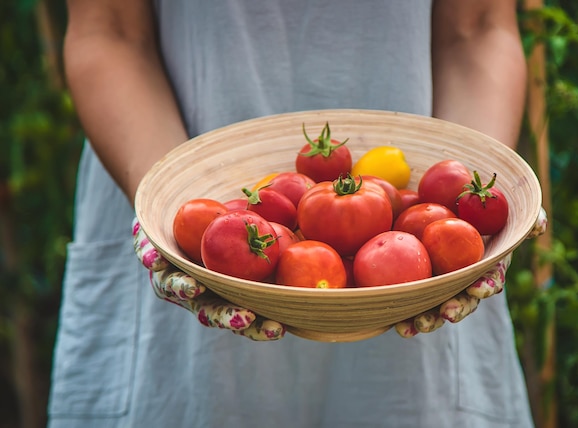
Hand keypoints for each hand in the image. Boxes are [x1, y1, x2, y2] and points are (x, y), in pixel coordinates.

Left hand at [132, 218, 285, 340]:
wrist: (183, 217)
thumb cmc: (231, 229)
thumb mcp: (260, 234)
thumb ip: (286, 239)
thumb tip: (344, 236)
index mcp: (235, 295)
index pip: (251, 316)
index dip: (261, 327)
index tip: (278, 328)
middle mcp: (208, 296)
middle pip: (217, 313)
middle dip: (230, 318)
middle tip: (245, 318)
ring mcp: (182, 283)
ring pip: (183, 294)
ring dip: (189, 292)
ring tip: (195, 290)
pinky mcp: (158, 264)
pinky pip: (158, 264)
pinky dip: (157, 260)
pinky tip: (155, 259)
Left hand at [395, 207, 547, 337]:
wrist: (441, 209)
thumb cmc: (475, 210)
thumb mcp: (499, 208)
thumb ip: (524, 215)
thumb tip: (539, 226)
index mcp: (484, 267)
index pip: (490, 278)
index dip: (486, 284)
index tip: (479, 287)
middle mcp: (463, 282)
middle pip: (462, 301)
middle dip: (456, 309)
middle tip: (447, 313)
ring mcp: (440, 289)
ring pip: (435, 309)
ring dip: (427, 320)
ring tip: (413, 327)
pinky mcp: (416, 288)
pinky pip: (409, 303)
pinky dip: (402, 315)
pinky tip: (393, 324)